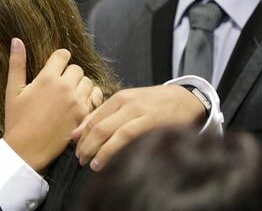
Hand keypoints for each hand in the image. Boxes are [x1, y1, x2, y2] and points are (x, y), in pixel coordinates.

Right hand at [3, 38, 102, 171]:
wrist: (26, 149)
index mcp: (47, 78)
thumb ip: (17, 63)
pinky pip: (95, 99)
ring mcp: (77, 102)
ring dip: (80, 85)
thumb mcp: (13, 90)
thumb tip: (16, 40)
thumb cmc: (16, 120)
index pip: (63, 55)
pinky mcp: (84, 116)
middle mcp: (65, 88)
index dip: (58, 59)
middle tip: (59, 84)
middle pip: (77, 68)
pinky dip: (89, 99)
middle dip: (69, 73)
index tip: (54, 67)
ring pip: (88, 82)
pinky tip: (77, 105)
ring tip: (68, 95)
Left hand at [71, 85, 204, 170]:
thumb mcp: (129, 102)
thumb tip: (77, 132)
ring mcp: (139, 113)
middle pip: (98, 126)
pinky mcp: (152, 123)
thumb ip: (104, 114)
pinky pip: (127, 137)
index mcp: (119, 98)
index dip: (81, 135)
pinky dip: (112, 149)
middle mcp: (126, 103)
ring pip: (110, 132)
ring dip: (97, 150)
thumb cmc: (155, 103)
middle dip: (86, 145)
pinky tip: (105, 160)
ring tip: (90, 163)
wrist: (187, 99)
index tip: (74, 147)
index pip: (93, 118)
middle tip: (80, 158)